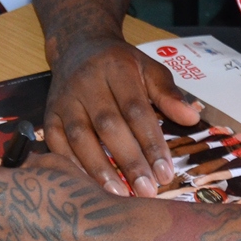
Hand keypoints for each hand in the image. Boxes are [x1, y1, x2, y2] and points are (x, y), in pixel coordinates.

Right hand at [44, 33, 198, 196]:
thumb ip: (168, 93)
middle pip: (108, 125)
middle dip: (128, 160)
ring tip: (119, 194)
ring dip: (99, 168)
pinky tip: (86, 185)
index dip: (150, 142)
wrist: (78, 46)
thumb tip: (192, 118)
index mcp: (116, 68)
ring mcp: (65, 99)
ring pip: (80, 136)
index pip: (135, 109)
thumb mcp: (148, 68)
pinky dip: (70, 165)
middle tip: (147, 190)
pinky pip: (55, 142)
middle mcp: (87, 83)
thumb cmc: (120, 64)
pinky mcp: (49, 113)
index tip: (165, 172)